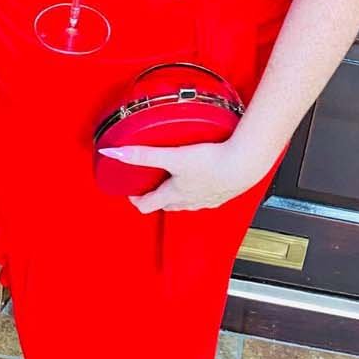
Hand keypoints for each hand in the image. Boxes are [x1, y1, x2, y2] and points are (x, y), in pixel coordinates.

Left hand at [102, 135, 273, 212]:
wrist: (244, 165)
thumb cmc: (211, 163)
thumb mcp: (172, 156)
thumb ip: (143, 155)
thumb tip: (114, 152)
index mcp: (173, 195)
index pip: (147, 205)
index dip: (136, 198)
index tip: (132, 190)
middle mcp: (188, 202)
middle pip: (166, 204)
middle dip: (157, 195)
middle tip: (152, 182)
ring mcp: (206, 200)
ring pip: (186, 202)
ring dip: (178, 194)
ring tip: (177, 178)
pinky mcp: (222, 194)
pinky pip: (206, 196)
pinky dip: (199, 190)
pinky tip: (204, 178)